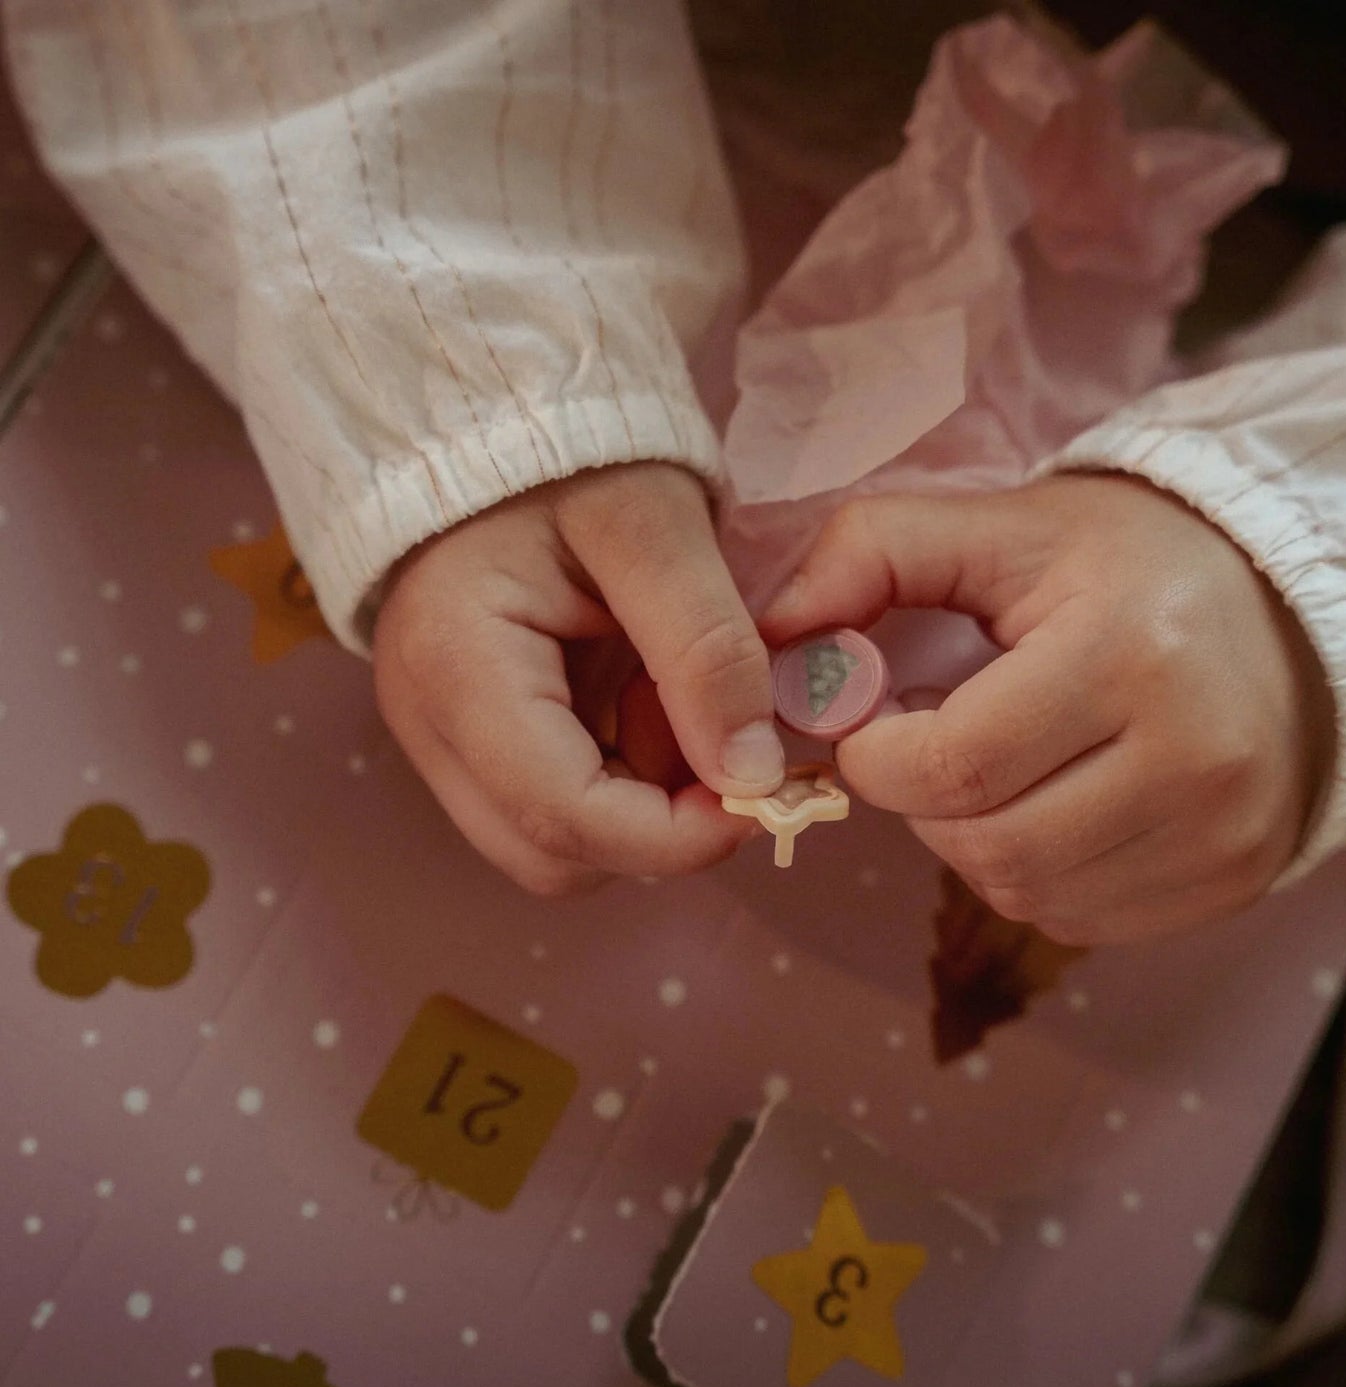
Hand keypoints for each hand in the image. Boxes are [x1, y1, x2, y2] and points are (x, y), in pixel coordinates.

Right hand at [373, 462, 783, 893]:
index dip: (675, 835)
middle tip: (719, 741)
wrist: (491, 418)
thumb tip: (755, 775)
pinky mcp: (472, 739)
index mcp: (458, 671)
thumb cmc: (566, 453)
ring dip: (639, 806)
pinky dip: (621, 781)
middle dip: (656, 828)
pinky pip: (554, 804)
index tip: (763, 794)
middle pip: (552, 855)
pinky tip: (644, 703)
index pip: (563, 816)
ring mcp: (442, 741)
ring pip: (554, 843)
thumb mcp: (653, 524)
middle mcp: (429, 730)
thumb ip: (706, 647)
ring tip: (673, 703)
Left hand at [759, 475, 1334, 944]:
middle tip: (931, 750)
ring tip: (996, 773)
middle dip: (923, 806)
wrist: (1287, 607)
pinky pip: (1082, 919)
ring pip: (1029, 893)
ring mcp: (1222, 832)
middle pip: (991, 845)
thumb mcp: (1000, 528)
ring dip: (974, 844)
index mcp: (1129, 653)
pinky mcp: (1233, 879)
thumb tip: (769, 636)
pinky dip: (1035, 875)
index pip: (956, 766)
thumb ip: (872, 555)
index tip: (875, 726)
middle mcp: (1194, 757)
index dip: (880, 760)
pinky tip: (1050, 807)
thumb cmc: (1122, 565)